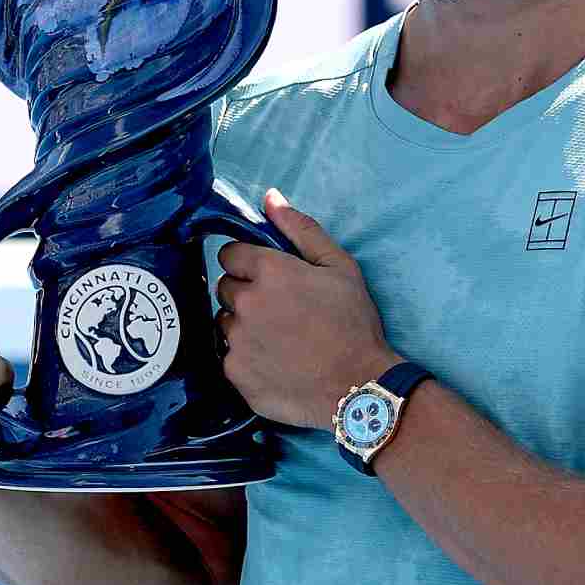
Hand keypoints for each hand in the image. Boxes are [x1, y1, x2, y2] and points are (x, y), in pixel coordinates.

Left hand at [216, 189, 402, 428]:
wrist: (358, 387)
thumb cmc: (353, 323)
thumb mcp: (339, 266)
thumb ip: (300, 229)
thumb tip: (270, 197)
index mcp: (268, 271)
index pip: (229, 255)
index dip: (248, 265)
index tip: (268, 278)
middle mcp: (245, 304)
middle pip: (225, 289)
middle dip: (246, 294)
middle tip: (280, 311)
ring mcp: (237, 341)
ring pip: (225, 323)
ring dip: (244, 326)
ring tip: (279, 339)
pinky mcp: (235, 373)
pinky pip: (229, 356)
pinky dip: (246, 357)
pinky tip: (275, 362)